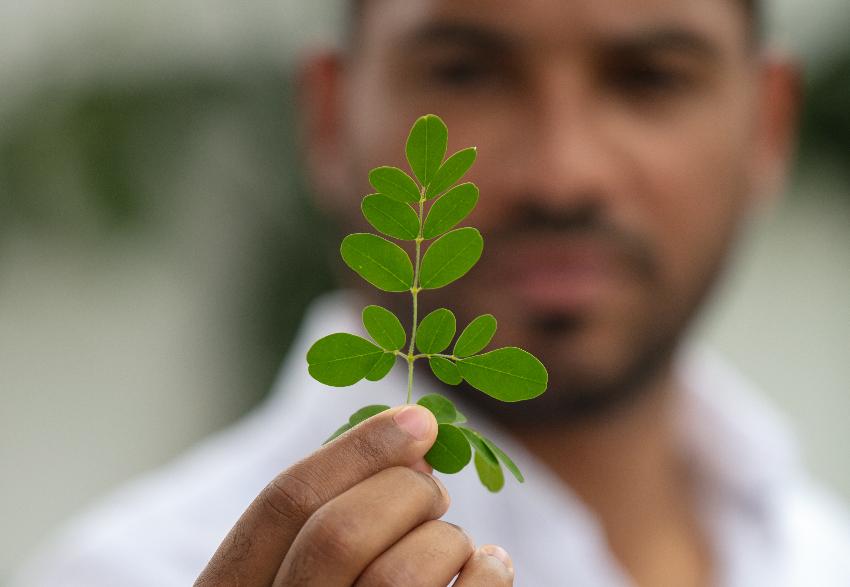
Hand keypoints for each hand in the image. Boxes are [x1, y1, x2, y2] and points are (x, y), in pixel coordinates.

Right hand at [194, 405, 513, 585]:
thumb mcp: (291, 571)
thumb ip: (324, 518)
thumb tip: (413, 435)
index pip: (283, 502)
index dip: (356, 449)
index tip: (420, 420)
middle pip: (341, 531)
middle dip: (404, 492)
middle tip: (432, 491)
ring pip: (400, 576)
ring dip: (444, 539)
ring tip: (450, 543)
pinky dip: (488, 572)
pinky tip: (489, 565)